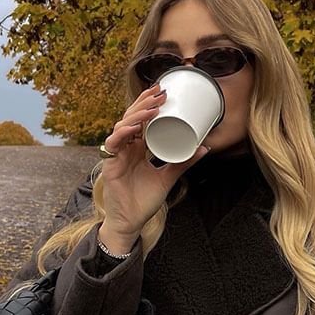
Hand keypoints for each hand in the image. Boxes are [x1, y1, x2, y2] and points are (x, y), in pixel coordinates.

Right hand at [99, 85, 209, 239]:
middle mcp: (126, 148)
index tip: (163, 94)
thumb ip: (183, 162)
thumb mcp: (168, 177)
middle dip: (144, 103)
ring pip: (122, 126)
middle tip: (160, 92)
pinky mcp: (110, 165)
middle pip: (131, 118)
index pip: (140, 120)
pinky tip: (134, 128)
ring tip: (153, 108)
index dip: (149, 105)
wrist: (131, 222)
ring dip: (137, 115)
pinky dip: (123, 134)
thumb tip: (204, 148)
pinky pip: (113, 144)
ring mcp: (117, 155)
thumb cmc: (145, 201)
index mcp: (137, 148)